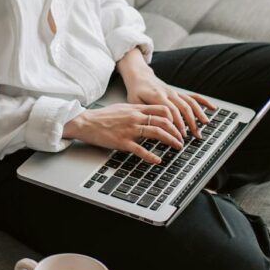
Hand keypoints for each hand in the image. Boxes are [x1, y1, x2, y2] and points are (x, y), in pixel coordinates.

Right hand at [63, 103, 186, 164]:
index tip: (180, 125)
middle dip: (177, 131)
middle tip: (182, 139)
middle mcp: (135, 117)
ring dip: (170, 140)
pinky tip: (158, 160)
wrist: (87, 122)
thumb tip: (149, 114)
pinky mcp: (123, 142)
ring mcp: (130, 130)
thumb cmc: (103, 116)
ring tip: (177, 146)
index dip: (175, 117)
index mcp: (136, 109)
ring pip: (156, 133)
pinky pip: (140, 150)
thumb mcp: (123, 108)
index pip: (162, 109)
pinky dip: (151, 156)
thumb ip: (137, 111)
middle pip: (163, 121)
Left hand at [124, 69, 216, 139]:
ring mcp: (175, 93)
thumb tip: (152, 125)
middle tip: (195, 135)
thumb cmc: (136, 91)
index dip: (177, 123)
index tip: (180, 135)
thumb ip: (144, 112)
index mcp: (157, 96)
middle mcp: (169, 93)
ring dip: (199, 114)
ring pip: (190, 103)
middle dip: (191, 122)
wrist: (139, 76)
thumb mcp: (134, 102)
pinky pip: (193, 96)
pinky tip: (212, 108)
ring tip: (204, 125)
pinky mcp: (178, 93)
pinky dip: (203, 102)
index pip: (171, 110)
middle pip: (183, 107)